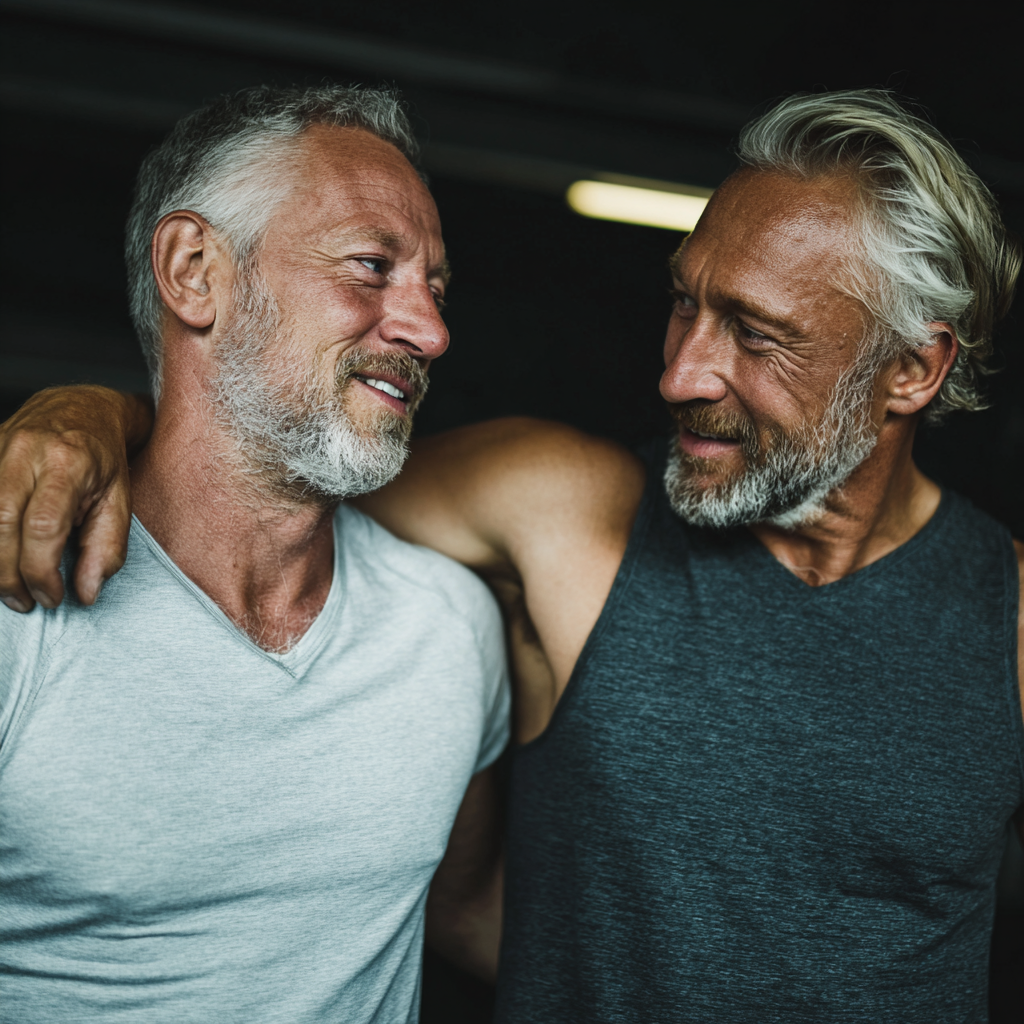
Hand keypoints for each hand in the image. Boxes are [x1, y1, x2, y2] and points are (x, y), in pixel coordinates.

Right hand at [0, 386, 148, 611]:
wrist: (82, 408)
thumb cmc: (104, 459)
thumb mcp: (120, 502)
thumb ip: (106, 549)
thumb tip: (86, 593)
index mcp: (69, 463)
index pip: (43, 527)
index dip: (41, 571)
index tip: (52, 596)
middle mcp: (26, 452)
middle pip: (1, 524)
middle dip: (9, 574)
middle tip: (26, 601)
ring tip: (10, 589)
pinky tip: (0, 560)